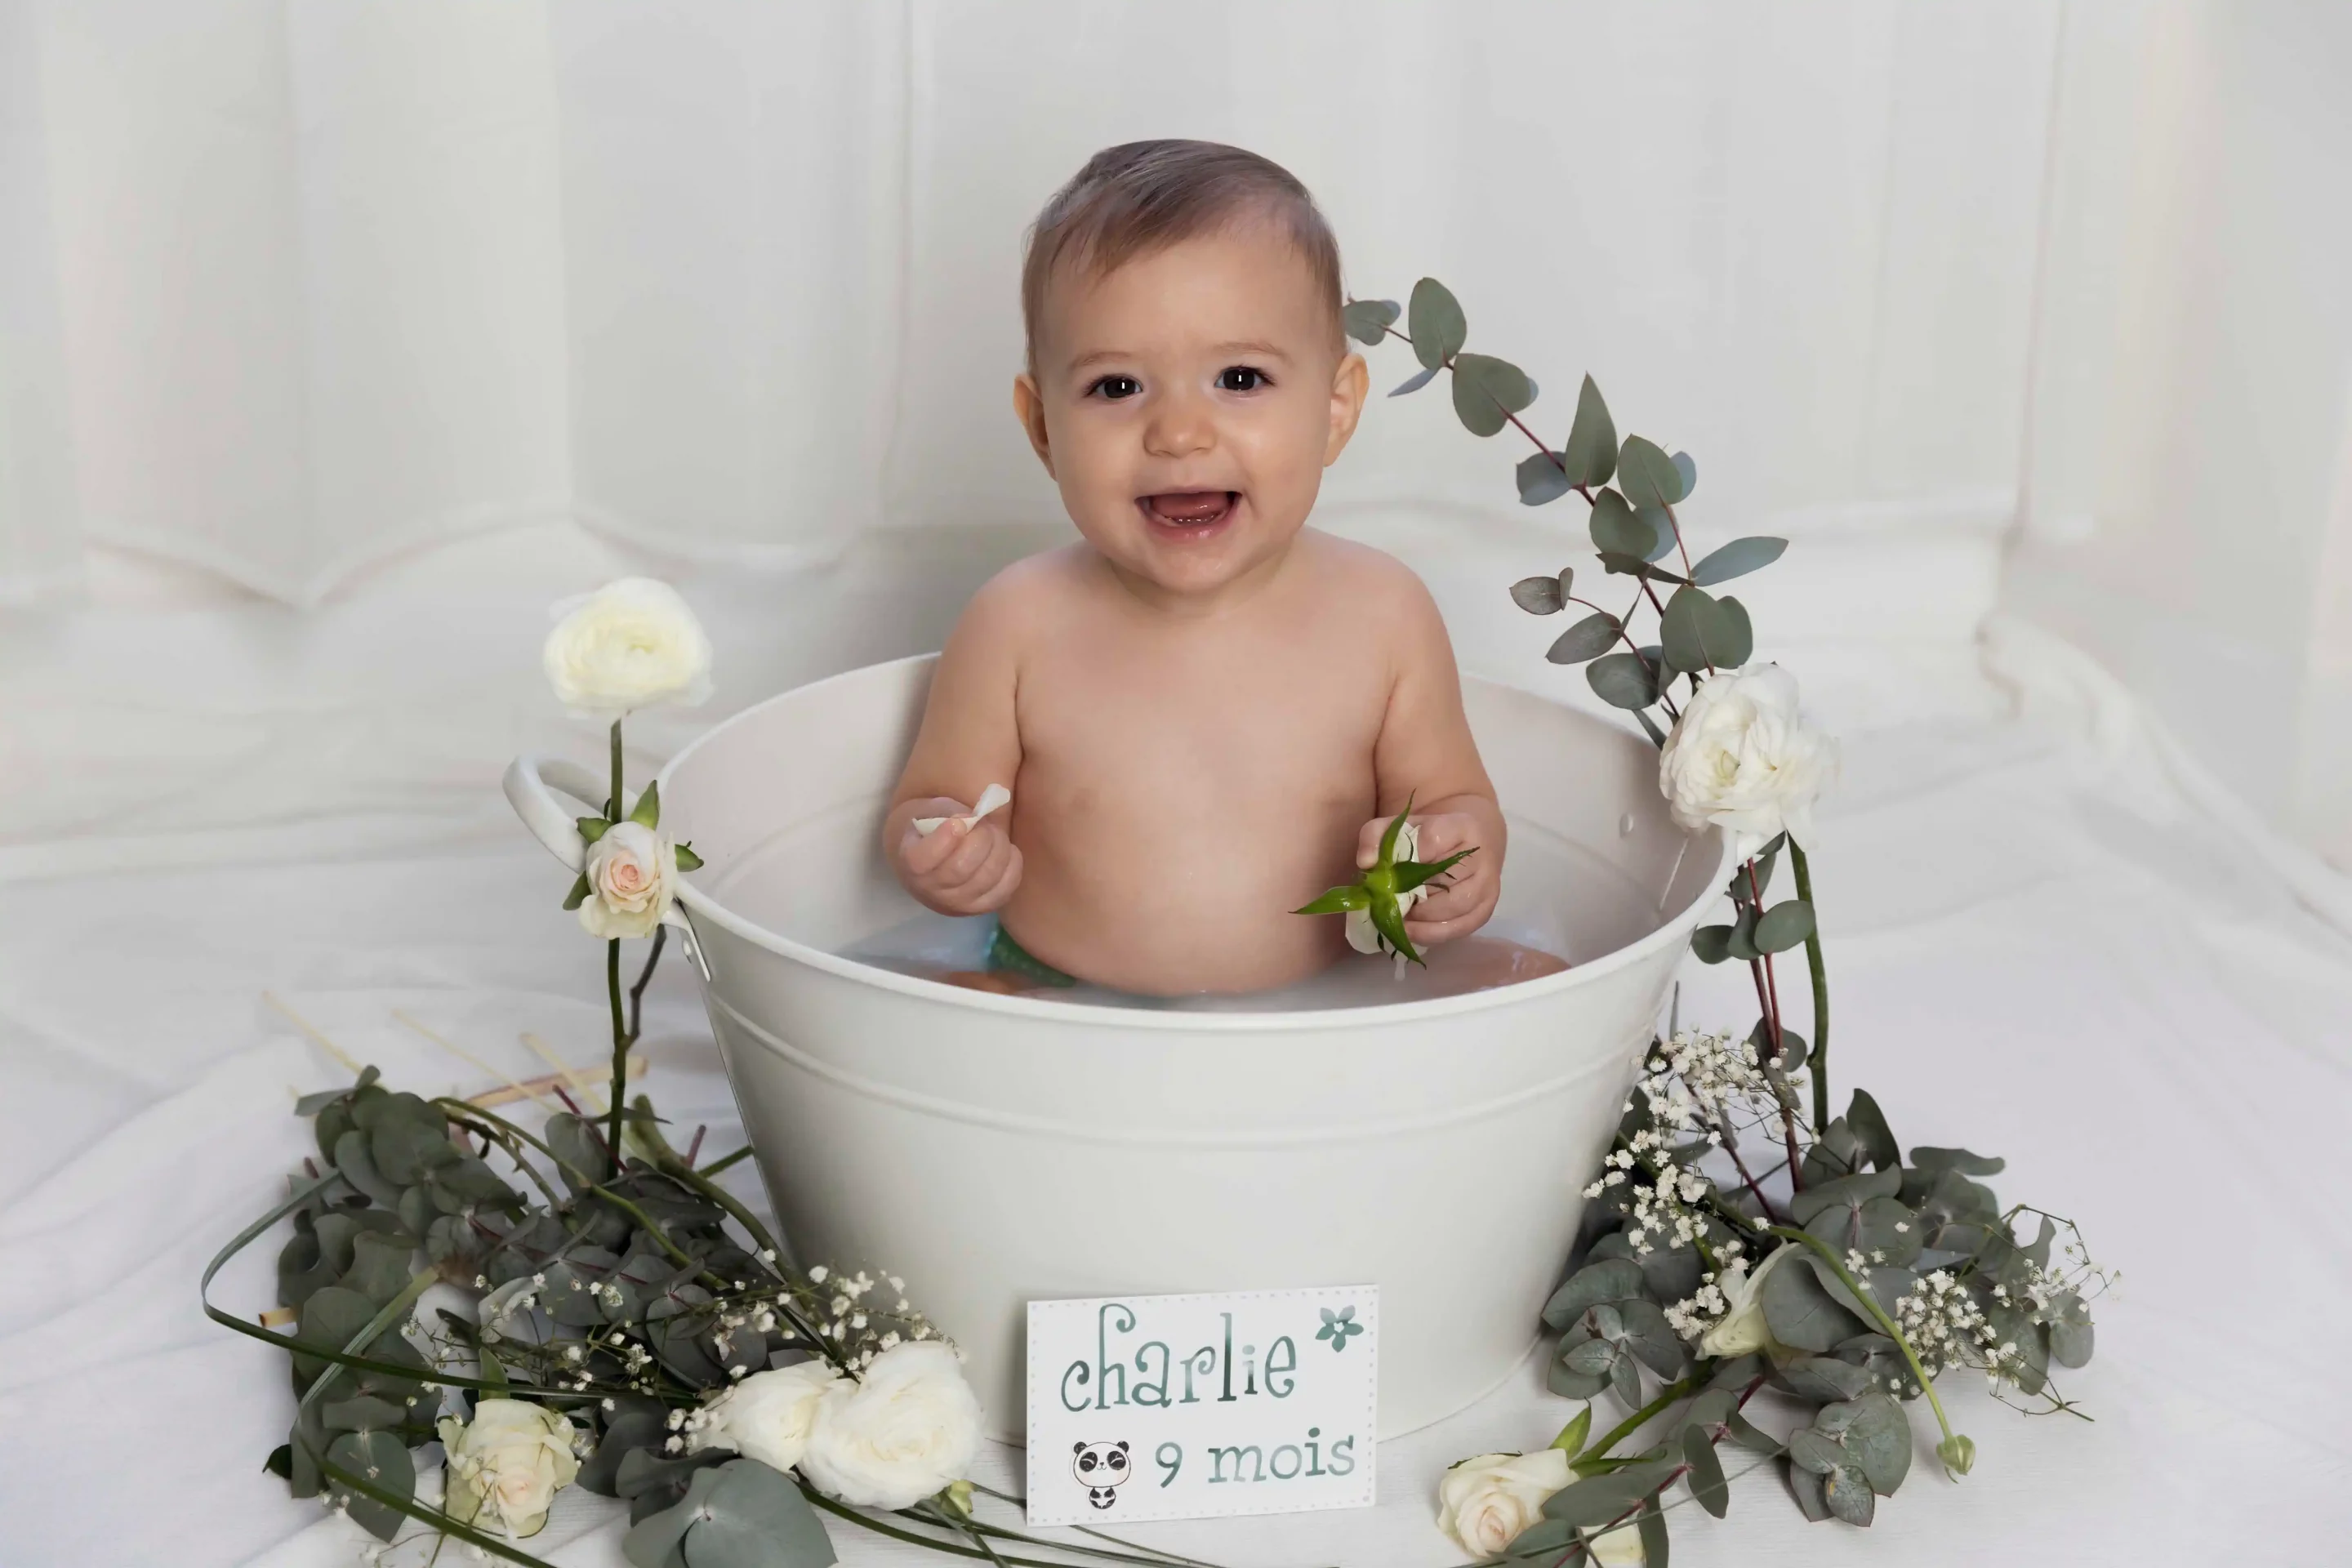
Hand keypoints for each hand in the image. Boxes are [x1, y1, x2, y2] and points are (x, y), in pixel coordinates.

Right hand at [895, 797, 1021, 915]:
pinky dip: (1013, 864)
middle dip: (981, 837)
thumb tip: (972, 820)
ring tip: (995, 834)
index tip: (959, 822)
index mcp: (911, 865)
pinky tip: (1006, 851)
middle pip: (961, 868)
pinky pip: (1005, 888)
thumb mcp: (931, 814)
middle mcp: (931, 891)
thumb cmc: (931, 831)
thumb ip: (947, 813)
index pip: (922, 860)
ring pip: (987, 877)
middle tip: (983, 824)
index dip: (945, 838)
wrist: (933, 864)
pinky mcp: (981, 908)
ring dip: (999, 847)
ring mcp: (957, 905)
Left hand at [1354, 810, 1495, 948]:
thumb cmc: (1426, 838)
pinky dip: (1431, 934)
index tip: (1390, 868)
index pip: (1434, 839)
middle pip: (1445, 880)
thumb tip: (1366, 863)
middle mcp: (1482, 857)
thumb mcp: (1398, 827)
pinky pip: (1459, 929)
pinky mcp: (1485, 910)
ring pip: (1454, 908)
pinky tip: (1411, 930)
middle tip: (1388, 900)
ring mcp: (1488, 886)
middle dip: (1411, 894)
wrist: (1463, 848)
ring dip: (1421, 918)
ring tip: (1399, 916)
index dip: (1408, 856)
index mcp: (1462, 827)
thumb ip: (1374, 836)